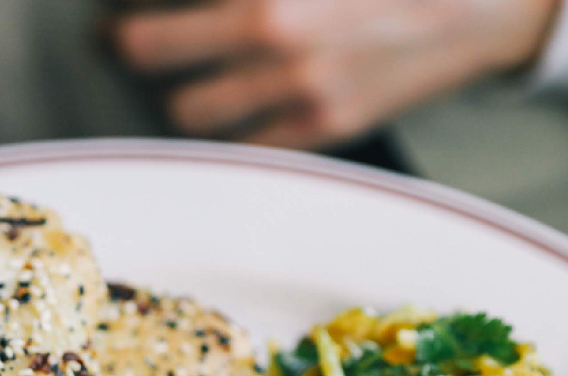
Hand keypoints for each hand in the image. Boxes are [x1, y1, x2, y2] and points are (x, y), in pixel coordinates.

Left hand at [112, 0, 560, 147]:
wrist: (473, 8)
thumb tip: (207, 14)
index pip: (163, 10)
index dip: (127, 21)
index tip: (112, 26)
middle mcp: (273, 29)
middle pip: (153, 57)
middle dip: (134, 52)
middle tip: (126, 47)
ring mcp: (296, 86)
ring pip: (191, 113)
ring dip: (180, 100)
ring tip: (186, 87)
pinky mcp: (322, 128)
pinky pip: (245, 149)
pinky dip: (229, 139)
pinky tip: (231, 124)